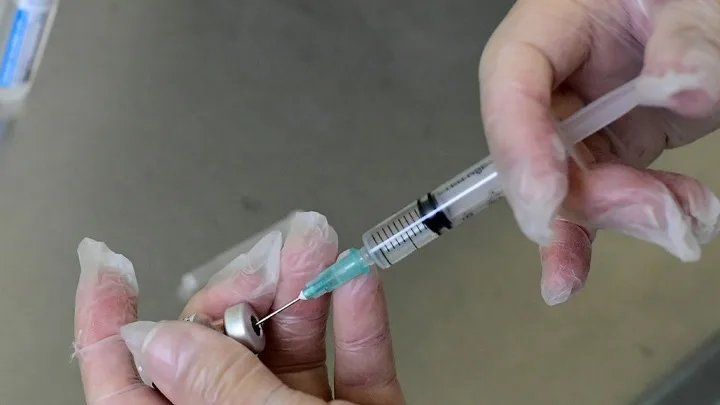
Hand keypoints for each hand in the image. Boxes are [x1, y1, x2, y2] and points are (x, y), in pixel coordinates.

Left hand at [73, 212, 404, 403]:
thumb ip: (222, 392)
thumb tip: (165, 343)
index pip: (129, 386)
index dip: (110, 324)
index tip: (107, 267)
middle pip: (219, 349)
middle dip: (239, 295)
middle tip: (260, 269)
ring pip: (291, 348)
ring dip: (306, 291)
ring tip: (315, 246)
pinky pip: (356, 362)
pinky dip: (360, 321)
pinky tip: (356, 281)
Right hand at [480, 0, 719, 304]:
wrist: (707, 14)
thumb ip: (686, 36)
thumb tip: (676, 87)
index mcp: (554, 23)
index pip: (511, 81)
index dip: (518, 143)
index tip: (546, 198)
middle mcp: (558, 77)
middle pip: (536, 148)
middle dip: (584, 195)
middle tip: (652, 215)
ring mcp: (585, 116)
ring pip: (571, 185)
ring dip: (622, 214)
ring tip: (683, 219)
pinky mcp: (614, 143)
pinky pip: (606, 192)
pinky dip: (632, 219)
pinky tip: (672, 228)